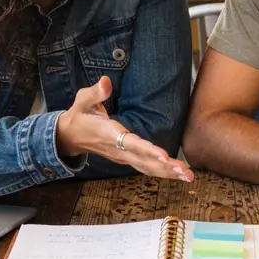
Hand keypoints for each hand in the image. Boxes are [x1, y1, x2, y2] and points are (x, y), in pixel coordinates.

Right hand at [55, 76, 193, 182]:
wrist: (70, 136)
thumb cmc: (80, 115)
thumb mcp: (83, 100)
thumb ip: (96, 92)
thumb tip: (106, 82)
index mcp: (109, 135)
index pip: (130, 143)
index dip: (147, 150)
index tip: (164, 156)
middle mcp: (118, 150)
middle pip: (144, 161)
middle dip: (166, 167)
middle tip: (186, 173)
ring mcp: (122, 157)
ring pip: (147, 168)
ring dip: (168, 173)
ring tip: (188, 176)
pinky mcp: (126, 158)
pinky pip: (146, 168)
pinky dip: (162, 172)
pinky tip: (178, 174)